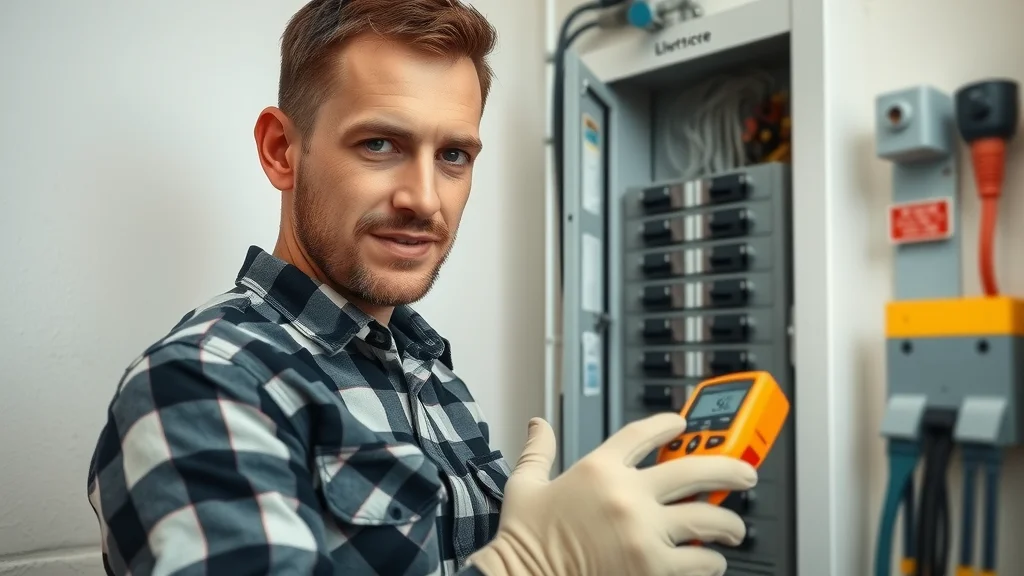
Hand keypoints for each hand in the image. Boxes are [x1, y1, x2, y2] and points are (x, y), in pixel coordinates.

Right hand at [467, 413, 756, 575]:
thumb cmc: (524, 540)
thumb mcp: (525, 485)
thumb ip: (539, 451)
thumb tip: (538, 425)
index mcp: (598, 469)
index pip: (643, 434)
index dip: (668, 426)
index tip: (681, 425)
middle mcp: (627, 495)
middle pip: (695, 471)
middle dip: (729, 471)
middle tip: (744, 475)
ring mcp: (643, 533)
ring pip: (708, 520)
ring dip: (727, 525)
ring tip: (732, 529)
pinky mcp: (652, 569)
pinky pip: (700, 562)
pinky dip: (710, 563)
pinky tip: (710, 562)